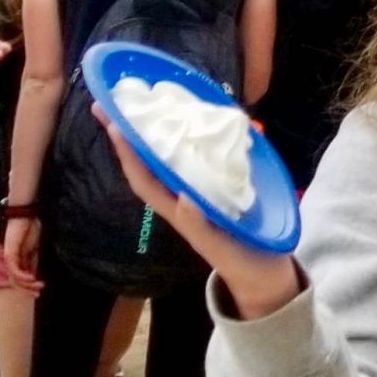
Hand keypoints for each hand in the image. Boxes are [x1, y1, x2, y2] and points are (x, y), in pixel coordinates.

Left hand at [2, 215, 43, 293]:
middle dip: (26, 290)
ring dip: (26, 285)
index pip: (20, 278)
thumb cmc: (30, 229)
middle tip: (37, 294)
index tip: (39, 290)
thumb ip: (33, 259)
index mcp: (18, 261)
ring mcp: (9, 259)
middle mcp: (11, 262)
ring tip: (38, 286)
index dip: (28, 287)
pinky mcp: (9, 254)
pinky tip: (32, 278)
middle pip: (15, 282)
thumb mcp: (34, 247)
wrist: (24, 217)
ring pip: (14, 279)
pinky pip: (14, 270)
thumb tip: (36, 271)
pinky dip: (22, 276)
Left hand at [97, 108, 301, 316]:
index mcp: (178, 211)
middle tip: (111, 103)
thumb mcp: (222, 247)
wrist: (264, 273)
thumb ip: (202, 226)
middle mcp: (183, 197)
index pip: (145, 179)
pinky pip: (197, 159)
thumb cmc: (243, 260)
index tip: (114, 125)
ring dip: (154, 133)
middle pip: (150, 163)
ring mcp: (199, 191)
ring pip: (171, 158)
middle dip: (129, 136)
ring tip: (143, 105)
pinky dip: (190, 139)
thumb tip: (183, 198)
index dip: (129, 154)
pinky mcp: (220, 186)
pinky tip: (194, 121)